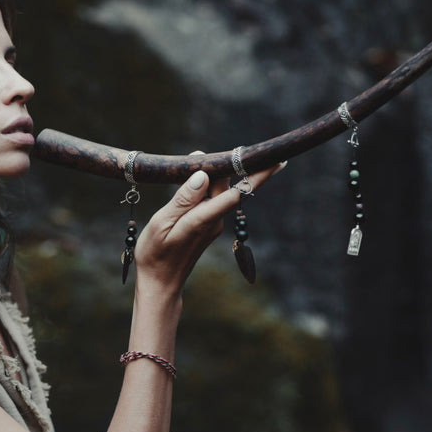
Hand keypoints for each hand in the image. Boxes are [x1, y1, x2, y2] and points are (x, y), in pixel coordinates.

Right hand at [133, 159, 284, 299]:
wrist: (160, 283)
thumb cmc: (155, 254)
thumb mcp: (162, 223)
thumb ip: (183, 199)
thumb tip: (203, 176)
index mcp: (203, 219)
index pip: (238, 192)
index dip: (257, 175)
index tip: (277, 160)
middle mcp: (214, 221)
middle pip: (230, 187)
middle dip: (230, 166)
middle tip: (225, 149)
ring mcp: (213, 225)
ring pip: (220, 192)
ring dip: (216, 176)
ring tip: (200, 160)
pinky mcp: (208, 227)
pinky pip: (213, 201)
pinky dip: (208, 187)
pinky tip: (197, 179)